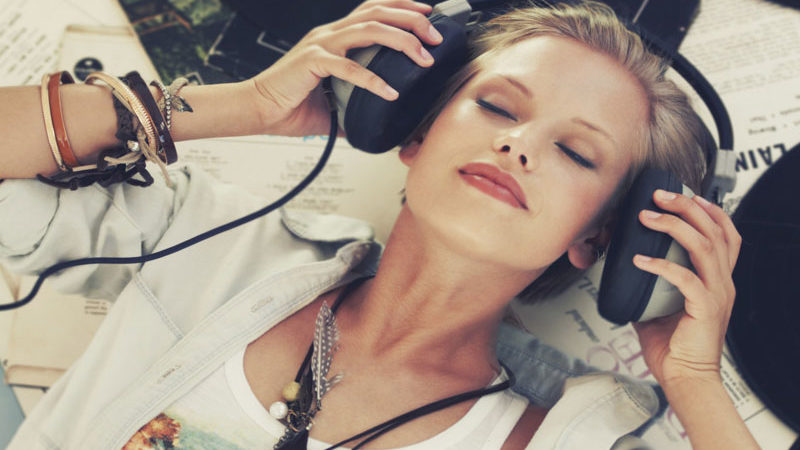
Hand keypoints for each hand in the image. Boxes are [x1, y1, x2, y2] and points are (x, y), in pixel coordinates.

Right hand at [249, 0, 442, 136]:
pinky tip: (390, 91)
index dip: (403, 7)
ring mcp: (320, 45)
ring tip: (423, 58)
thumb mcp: (333, 100)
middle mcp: (329, 34)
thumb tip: (380, 119)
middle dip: (412, 20)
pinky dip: (373, 79)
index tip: (429, 13)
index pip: (373, 9)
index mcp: (334, 36)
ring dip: (402, 41)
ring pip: (369, 29)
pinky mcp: (312, 62)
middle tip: (435, 37)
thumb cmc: (291, 104)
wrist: (258, 109)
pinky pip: (348, 67)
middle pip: (378, 12)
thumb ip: (357, 103)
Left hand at [631, 190, 741, 386]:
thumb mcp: (659, 307)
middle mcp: (723, 283)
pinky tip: (640, 259)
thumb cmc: (674, 348)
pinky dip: (661, 265)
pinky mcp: (706, 309)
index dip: (710, 211)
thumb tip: (624, 269)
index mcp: (717, 281)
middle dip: (687, 207)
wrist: (686, 380)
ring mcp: (717, 295)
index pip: (726, 235)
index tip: (687, 194)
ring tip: (647, 217)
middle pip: (715, 231)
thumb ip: (649, 286)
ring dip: (674, 226)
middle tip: (660, 196)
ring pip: (704, 246)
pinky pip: (686, 278)